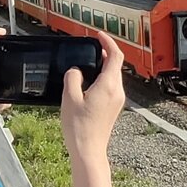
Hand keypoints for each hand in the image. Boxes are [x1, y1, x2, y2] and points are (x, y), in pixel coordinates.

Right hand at [61, 33, 125, 165]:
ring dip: (103, 66)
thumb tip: (76, 71)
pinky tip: (88, 82)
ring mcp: (117, 100)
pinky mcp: (114, 108)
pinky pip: (111, 86)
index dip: (108, 42)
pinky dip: (102, 78)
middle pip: (115, 64)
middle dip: (104, 53)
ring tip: (87, 63)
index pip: (115, 55)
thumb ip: (72, 78)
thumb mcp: (69, 97)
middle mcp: (117, 91)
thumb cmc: (79, 128)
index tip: (98, 35)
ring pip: (113, 76)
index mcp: (109, 85)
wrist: (89, 150)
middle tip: (90, 48)